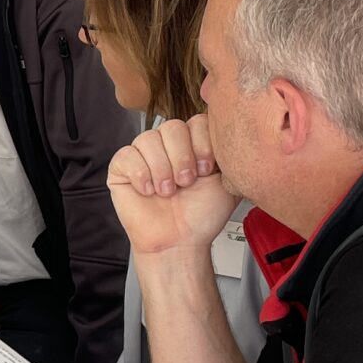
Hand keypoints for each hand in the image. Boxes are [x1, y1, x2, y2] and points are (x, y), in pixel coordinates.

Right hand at [105, 118, 235, 256]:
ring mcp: (143, 153)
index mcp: (192, 143)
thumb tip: (240, 137)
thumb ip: (233, 156)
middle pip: (172, 126)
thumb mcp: (228, 182)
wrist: (179, 242)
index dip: (202, 144)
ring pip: (148, 138)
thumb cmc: (201, 216)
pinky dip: (141, 176)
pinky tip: (149, 191)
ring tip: (168, 191)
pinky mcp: (122, 167)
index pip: (196, 121)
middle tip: (186, 183)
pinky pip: (127, 155)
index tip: (207, 170)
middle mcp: (168, 144)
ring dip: (162, 170)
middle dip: (182, 158)